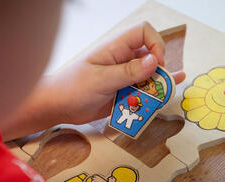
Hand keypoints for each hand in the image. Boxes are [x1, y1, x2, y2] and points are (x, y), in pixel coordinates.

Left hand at [2, 21, 185, 140]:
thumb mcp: (102, 80)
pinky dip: (152, 96)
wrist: (59, 107)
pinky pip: (141, 92)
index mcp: (116, 48)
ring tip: (163, 97)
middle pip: (151, 56)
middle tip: (161, 86)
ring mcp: (123, 76)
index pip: (144, 32)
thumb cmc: (73, 88)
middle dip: (160, 70)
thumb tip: (154, 61)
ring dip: (157, 86)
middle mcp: (122, 59)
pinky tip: (166, 96)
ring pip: (148, 76)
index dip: (156, 44)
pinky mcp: (123, 92)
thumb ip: (128, 72)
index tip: (156, 64)